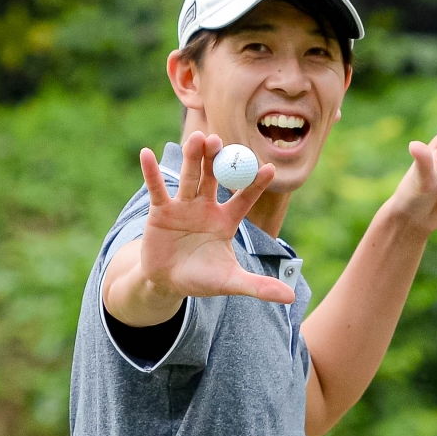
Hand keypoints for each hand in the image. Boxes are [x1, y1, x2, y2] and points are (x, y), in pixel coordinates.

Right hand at [105, 132, 293, 325]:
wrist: (168, 284)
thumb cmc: (202, 279)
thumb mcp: (231, 282)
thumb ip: (258, 286)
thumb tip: (289, 298)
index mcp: (227, 220)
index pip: (245, 198)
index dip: (256, 184)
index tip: (270, 168)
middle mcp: (207, 207)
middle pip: (214, 178)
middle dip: (218, 159)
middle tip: (222, 140)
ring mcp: (184, 206)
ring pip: (190, 177)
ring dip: (193, 157)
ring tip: (198, 138)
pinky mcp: (161, 211)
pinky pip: (156, 189)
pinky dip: (151, 172)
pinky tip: (146, 154)